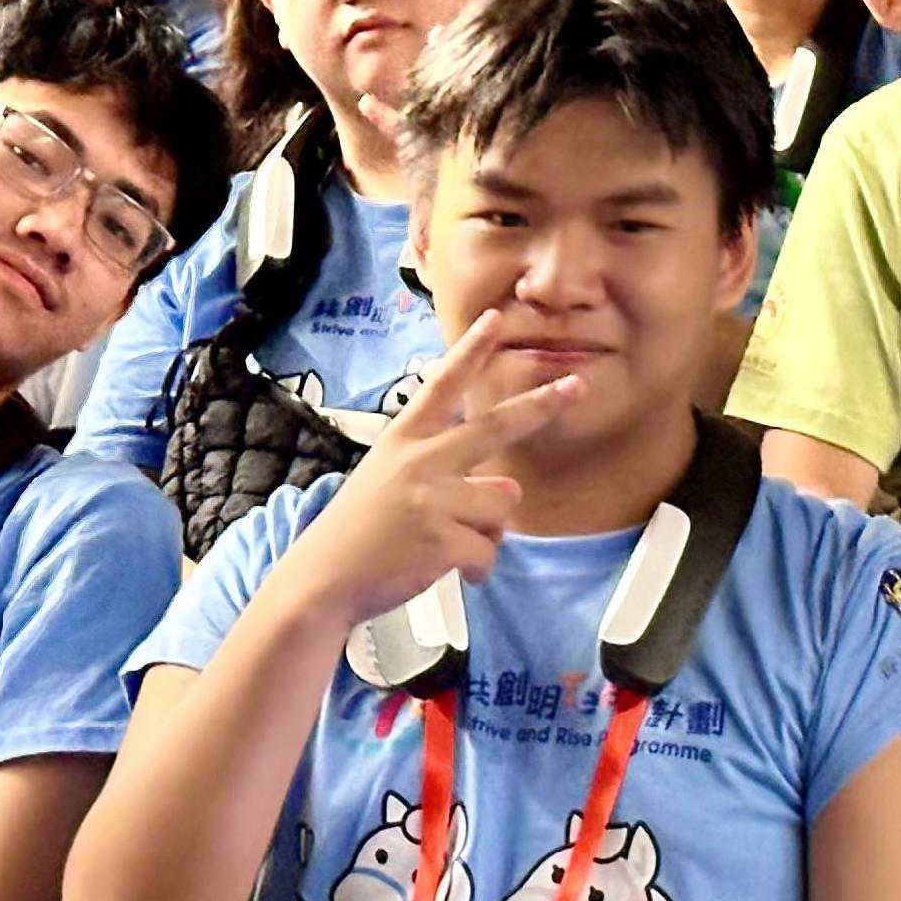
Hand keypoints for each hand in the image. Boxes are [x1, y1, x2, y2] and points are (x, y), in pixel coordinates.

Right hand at [276, 310, 579, 623]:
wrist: (324, 580)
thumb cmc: (358, 533)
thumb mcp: (383, 477)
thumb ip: (434, 467)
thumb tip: (501, 487)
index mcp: (403, 440)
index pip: (441, 386)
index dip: (469, 352)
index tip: (494, 320)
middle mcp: (419, 460)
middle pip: (495, 427)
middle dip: (541, 405)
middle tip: (576, 386)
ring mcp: (432, 498)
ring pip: (503, 501)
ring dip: (488, 528)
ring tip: (451, 542)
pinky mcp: (443, 538)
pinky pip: (489, 550)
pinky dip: (478, 567)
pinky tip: (452, 570)